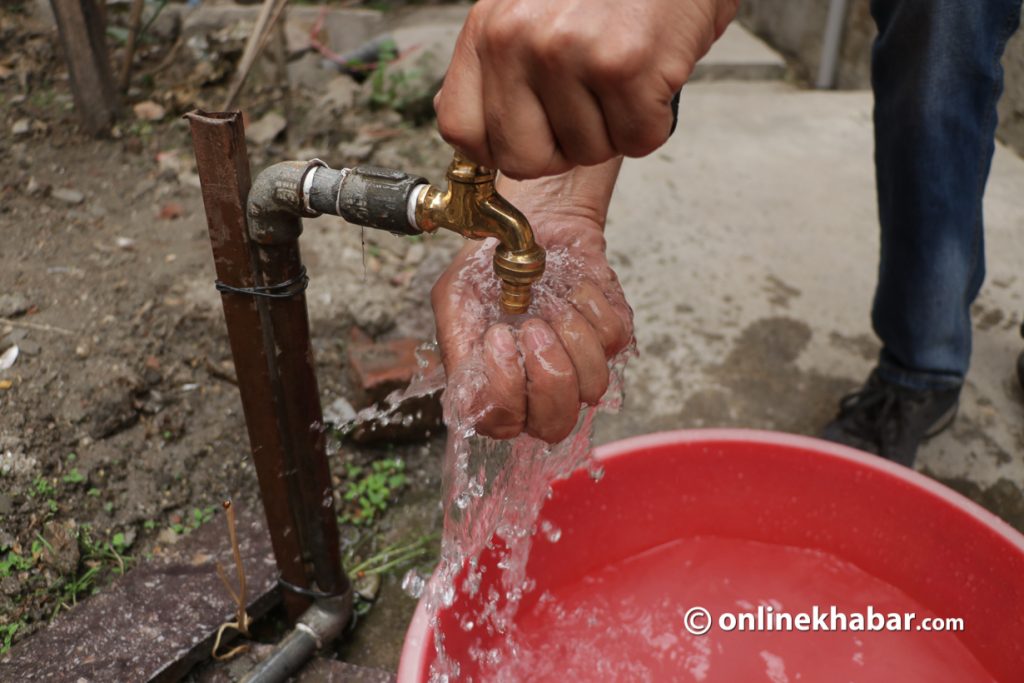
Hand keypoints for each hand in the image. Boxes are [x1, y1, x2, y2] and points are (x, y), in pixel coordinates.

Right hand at [431, 160, 632, 441]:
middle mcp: (538, 387)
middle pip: (554, 424)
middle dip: (548, 376)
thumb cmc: (492, 262)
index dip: (505, 392)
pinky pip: (613, 340)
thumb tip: (469, 395)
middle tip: (534, 328)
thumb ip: (455, 345)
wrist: (533, 221)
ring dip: (571, 337)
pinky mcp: (612, 338)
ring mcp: (579, 367)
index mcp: (497, 387)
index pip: (502, 424)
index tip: (499, 339)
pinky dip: (592, 306)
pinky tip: (574, 289)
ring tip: (552, 304)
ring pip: (592, 387)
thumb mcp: (455, 296)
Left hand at [435, 0, 737, 178]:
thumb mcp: (529, 8)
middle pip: (523, 158)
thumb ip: (499, 66)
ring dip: (615, 125)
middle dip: (563, 147)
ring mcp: (570, 53)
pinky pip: (637, 138)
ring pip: (588, 151)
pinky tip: (653, 73)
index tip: (530, 137)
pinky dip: (654, 119)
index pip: (461, 131)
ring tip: (625, 70)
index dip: (501, 147)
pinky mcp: (626, 65)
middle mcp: (518, 39)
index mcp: (488, 27)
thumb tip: (477, 135)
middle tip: (590, 106)